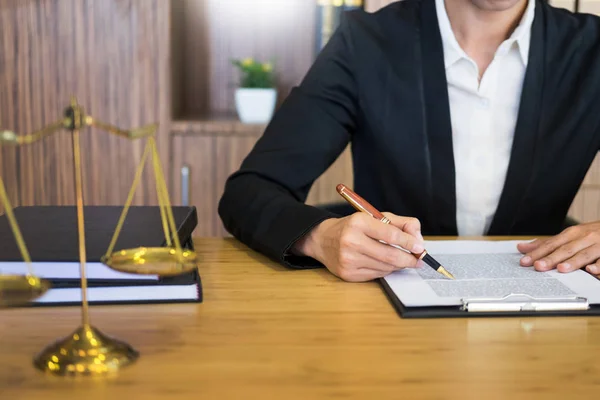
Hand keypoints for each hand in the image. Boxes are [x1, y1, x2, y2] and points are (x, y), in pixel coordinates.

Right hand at [293, 212, 423, 281]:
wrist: (323, 239)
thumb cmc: (353, 227)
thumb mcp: (375, 217)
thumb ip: (401, 224)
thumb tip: (418, 240)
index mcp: (358, 222)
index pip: (391, 234)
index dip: (409, 242)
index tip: (420, 247)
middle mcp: (351, 241)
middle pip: (390, 255)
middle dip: (408, 259)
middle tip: (418, 260)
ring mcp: (348, 259)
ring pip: (385, 267)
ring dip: (397, 265)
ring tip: (401, 260)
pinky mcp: (347, 274)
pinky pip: (376, 275)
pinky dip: (385, 270)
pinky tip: (384, 264)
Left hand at [518, 222, 599, 274]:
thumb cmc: (590, 234)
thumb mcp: (568, 235)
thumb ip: (547, 243)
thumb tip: (522, 247)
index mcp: (571, 234)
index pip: (551, 244)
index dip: (537, 253)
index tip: (525, 261)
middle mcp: (583, 238)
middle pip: (565, 249)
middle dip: (551, 258)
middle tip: (538, 266)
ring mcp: (597, 245)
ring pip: (584, 254)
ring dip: (573, 261)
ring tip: (561, 269)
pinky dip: (598, 265)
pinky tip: (591, 270)